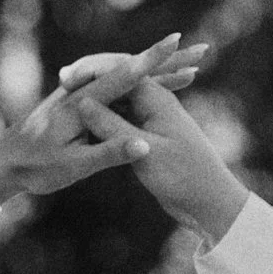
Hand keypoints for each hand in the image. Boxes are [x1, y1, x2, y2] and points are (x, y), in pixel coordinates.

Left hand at [0, 35, 204, 200]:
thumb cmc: (36, 168)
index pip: (125, 75)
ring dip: (163, 72)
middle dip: (170, 60)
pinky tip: (162, 88)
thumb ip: (109, 153)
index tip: (177, 43)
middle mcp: (85, 91)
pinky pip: (121, 92)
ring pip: (131, 80)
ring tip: (193, 67)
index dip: (153, 60)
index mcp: (83, 102)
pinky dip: (146, 88)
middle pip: (134, 70)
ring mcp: (85, 96)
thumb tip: (144, 145)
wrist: (4, 164)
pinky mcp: (85, 105)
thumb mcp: (73, 166)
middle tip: (200, 49)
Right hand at [65, 78, 250, 242]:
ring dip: (96, 96)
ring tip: (66, 94)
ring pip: (119, 99)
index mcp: (157, 99)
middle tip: (61, 80)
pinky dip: (104, 116)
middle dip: (92, 77)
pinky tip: (85, 120)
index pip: (120, 69)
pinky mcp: (150, 137)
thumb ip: (112, 127)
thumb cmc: (184, 177)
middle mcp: (155, 103)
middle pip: (119, 78)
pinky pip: (122, 117)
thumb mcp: (144, 152)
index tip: (64, 78)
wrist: (211, 203)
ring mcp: (152, 119)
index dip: (91, 70)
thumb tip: (82, 102)